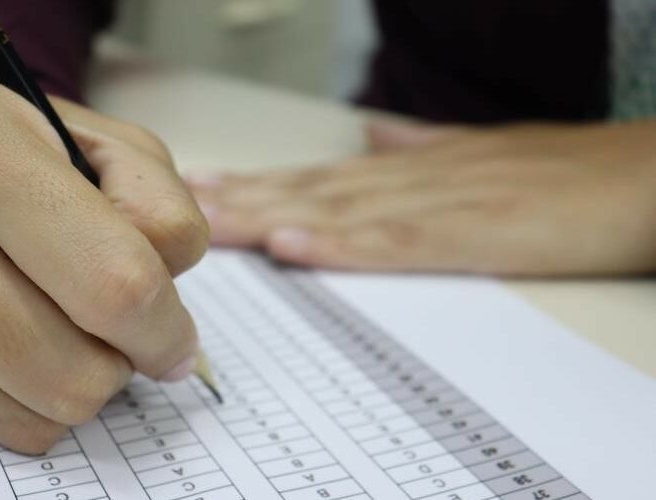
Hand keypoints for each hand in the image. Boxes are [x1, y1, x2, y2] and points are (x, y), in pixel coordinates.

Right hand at [0, 78, 208, 453]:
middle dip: (118, 367)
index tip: (172, 338)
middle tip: (114, 333)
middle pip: (66, 368)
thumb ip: (165, 220)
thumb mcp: (119, 154)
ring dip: (75, 390)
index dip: (163, 330)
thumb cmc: (37, 158)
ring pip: (25, 409)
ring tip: (66, 333)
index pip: (112, 283)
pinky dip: (24, 403)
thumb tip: (165, 333)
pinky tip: (14, 349)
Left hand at [188, 119, 655, 275]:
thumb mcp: (481, 155)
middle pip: (310, 189)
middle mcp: (412, 178)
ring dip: (269, 216)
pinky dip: (340, 244)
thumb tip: (372, 134)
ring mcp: (438, 202)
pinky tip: (295, 243)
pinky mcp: (471, 232)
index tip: (201, 187)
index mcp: (412, 168)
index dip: (256, 181)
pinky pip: (394, 242)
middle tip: (176, 204)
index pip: (318, 176)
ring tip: (210, 222)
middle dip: (242, 199)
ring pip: (336, 210)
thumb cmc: (564, 172)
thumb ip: (419, 147)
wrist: (640, 179)